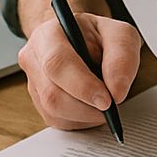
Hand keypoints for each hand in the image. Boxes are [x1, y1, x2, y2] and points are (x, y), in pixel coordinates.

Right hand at [18, 10, 140, 129]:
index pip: (57, 63)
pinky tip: (92, 105)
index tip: (108, 99)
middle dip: (87, 107)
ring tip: (103, 100)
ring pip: (55, 112)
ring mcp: (33, 83)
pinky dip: (82, 120)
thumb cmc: (99, 37)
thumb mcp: (120, 35)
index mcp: (49, 34)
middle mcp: (34, 58)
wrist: (85, 42)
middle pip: (52, 95)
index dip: (83, 86)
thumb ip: (122, 57)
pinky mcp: (40, 103)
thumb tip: (116, 91)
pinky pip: (59, 121)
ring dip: (86, 115)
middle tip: (111, 105)